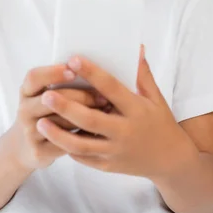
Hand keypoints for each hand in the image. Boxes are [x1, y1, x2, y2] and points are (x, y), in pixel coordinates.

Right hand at [10, 63, 109, 171]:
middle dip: (80, 96)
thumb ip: (58, 84)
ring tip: (105, 112)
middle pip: (51, 99)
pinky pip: (64, 143)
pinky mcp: (38, 151)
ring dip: (85, 116)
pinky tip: (96, 132)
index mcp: (26, 91)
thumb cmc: (42, 113)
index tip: (73, 71)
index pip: (34, 77)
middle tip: (103, 96)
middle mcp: (24, 110)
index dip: (53, 73)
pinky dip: (82, 136)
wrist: (25, 147)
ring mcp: (29, 132)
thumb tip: (90, 72)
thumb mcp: (42, 95)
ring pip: (61, 121)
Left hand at [35, 45, 183, 180]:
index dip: (91, 73)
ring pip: (82, 145)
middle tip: (46, 95)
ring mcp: (116, 151)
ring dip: (59, 134)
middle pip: (91, 119)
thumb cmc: (161, 122)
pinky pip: (84, 159)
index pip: (111, 88)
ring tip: (41, 122)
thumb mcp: (155, 97)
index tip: (73, 60)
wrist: (171, 160)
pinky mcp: (109, 166)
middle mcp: (125, 131)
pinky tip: (54, 137)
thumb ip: (142, 73)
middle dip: (66, 107)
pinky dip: (68, 149)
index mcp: (136, 109)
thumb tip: (137, 46)